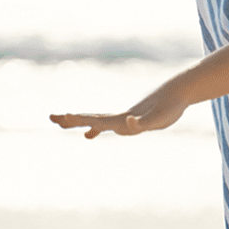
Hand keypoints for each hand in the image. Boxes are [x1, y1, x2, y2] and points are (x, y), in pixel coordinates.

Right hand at [50, 87, 187, 138]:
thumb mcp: (156, 118)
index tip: (63, 117)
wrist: (178, 92)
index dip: (80, 121)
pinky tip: (87, 136)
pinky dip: (96, 130)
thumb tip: (129, 121)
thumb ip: (141, 122)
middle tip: (51, 117)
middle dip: (71, 120)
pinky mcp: (131, 120)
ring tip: (61, 122)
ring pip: (96, 121)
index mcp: (122, 119)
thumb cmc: (169, 106)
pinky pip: (109, 126)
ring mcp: (123, 118)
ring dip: (79, 124)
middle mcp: (119, 118)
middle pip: (91, 119)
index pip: (97, 121)